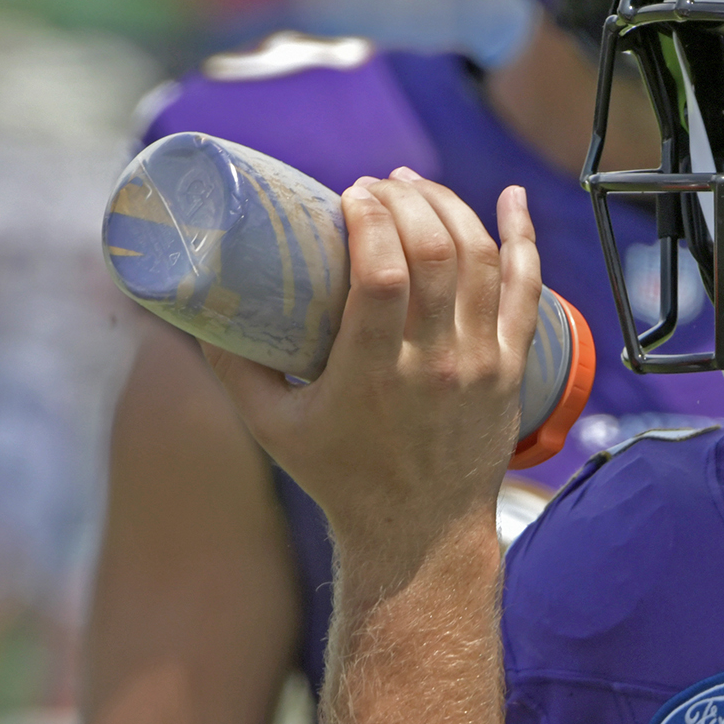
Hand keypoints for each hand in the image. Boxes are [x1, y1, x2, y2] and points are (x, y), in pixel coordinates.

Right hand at [207, 169, 539, 575]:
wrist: (420, 536)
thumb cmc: (339, 479)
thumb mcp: (273, 428)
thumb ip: (233, 367)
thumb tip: (194, 305)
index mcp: (373, 375)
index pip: (381, 274)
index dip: (368, 219)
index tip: (348, 194)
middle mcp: (435, 364)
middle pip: (433, 254)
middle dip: (405, 201)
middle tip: (377, 186)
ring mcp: (482, 364)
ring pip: (480, 261)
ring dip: (450, 208)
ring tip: (415, 186)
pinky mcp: (512, 368)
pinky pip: (528, 290)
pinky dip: (523, 238)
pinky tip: (513, 197)